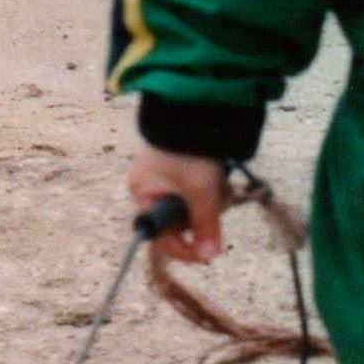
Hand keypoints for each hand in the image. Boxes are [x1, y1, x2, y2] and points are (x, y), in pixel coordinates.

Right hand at [126, 146, 227, 262]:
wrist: (197, 107)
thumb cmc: (190, 150)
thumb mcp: (201, 190)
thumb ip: (205, 225)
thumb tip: (209, 256)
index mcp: (143, 195)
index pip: (161, 237)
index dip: (185, 249)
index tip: (208, 255)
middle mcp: (150, 188)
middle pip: (181, 221)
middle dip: (203, 214)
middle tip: (219, 200)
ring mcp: (165, 177)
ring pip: (193, 205)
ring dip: (211, 200)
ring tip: (220, 182)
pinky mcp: (181, 167)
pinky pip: (197, 190)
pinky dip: (211, 188)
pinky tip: (220, 176)